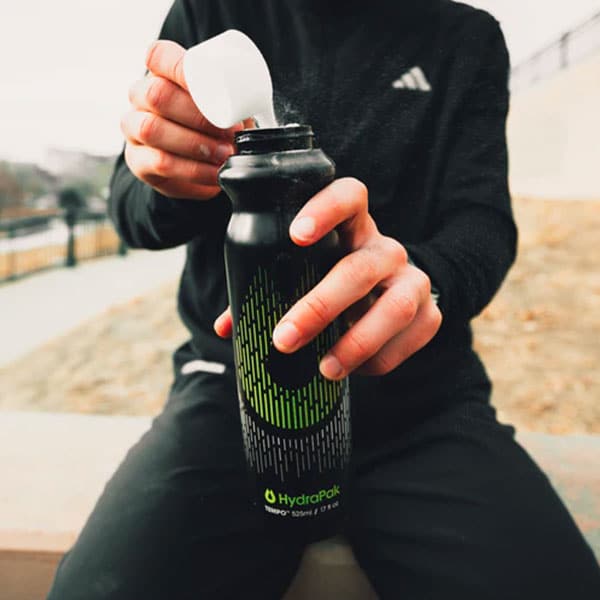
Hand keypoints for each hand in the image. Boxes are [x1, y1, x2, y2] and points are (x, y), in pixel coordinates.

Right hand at [121, 40, 252, 199]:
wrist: (195, 162)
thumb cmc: (211, 125)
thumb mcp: (222, 106)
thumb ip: (234, 101)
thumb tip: (250, 107)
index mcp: (160, 72)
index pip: (158, 56)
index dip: (181, 67)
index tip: (210, 83)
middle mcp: (140, 96)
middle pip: (158, 95)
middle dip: (198, 116)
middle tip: (230, 133)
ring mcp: (133, 128)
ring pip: (153, 129)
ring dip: (195, 145)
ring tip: (224, 155)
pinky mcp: (137, 160)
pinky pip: (160, 163)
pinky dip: (193, 171)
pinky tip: (214, 174)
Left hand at [214, 177, 441, 379]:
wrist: (390, 296)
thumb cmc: (335, 280)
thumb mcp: (309, 273)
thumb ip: (270, 290)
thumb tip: (227, 327)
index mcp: (352, 227)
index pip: (349, 196)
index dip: (326, 207)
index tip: (295, 234)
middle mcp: (385, 249)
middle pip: (360, 268)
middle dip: (320, 306)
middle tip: (284, 338)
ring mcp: (412, 280)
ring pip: (395, 307)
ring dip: (356, 342)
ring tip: (325, 369)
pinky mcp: (430, 313)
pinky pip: (411, 337)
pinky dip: (380, 359)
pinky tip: (355, 370)